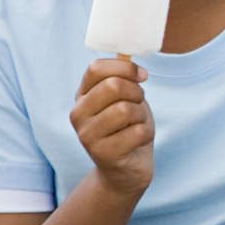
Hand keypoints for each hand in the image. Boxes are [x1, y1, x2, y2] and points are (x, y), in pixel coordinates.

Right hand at [70, 58, 153, 198]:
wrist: (127, 168)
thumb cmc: (128, 127)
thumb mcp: (124, 98)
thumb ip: (121, 77)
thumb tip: (129, 56)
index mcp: (82, 96)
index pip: (97, 68)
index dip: (125, 67)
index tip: (141, 76)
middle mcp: (77, 115)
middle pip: (114, 86)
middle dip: (137, 93)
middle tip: (138, 105)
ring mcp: (87, 136)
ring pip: (127, 110)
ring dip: (141, 116)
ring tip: (136, 125)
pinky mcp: (103, 154)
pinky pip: (138, 131)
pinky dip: (146, 134)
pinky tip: (136, 142)